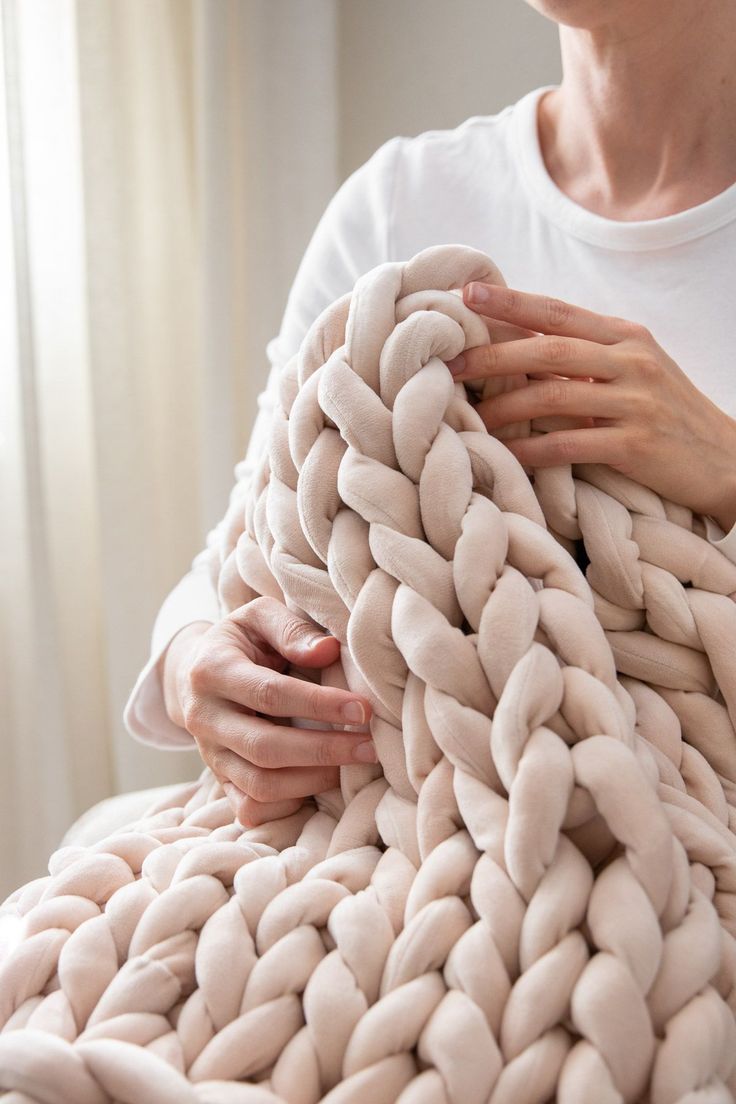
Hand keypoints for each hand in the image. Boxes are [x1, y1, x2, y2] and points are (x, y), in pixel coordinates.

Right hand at [159, 597, 374, 826]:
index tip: (362, 709)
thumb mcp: (259, 618)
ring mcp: (209, 754)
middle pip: (265, 748)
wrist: (197, 673)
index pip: (270, 694)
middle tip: (369, 747)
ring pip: (259, 785)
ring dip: (312, 780)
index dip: (319, 704)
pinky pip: (251, 808)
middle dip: (323, 750)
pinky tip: (320, 785)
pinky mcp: (219, 780)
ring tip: (352, 766)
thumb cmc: (242, 641)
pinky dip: (288, 806)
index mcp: (212, 670)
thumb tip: (328, 650)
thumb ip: (292, 629)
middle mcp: (204, 717)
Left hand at [447, 283, 735, 532]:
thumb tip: (518, 345)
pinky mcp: (637, 445)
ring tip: (470, 417)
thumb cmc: (667, 413)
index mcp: (626, 336)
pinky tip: (506, 454)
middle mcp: (631, 361)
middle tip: (451, 363)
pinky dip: (533, 450)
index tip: (467, 295)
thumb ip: (588, 355)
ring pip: (554, 396)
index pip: (557, 312)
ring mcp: (636, 402)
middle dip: (494, 355)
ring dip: (506, 407)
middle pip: (549, 350)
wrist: (726, 458)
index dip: (510, 302)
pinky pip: (571, 445)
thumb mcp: (635, 370)